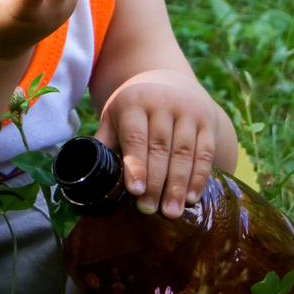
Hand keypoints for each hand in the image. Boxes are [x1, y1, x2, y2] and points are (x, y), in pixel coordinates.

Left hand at [97, 72, 219, 218]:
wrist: (171, 81)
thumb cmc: (136, 108)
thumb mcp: (116, 116)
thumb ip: (105, 141)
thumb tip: (87, 173)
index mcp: (134, 102)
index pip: (135, 136)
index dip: (135, 165)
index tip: (135, 191)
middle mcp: (163, 103)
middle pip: (160, 148)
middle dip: (155, 182)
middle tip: (148, 210)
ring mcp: (188, 111)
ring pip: (184, 152)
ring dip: (178, 185)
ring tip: (170, 212)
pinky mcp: (207, 121)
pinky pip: (205, 152)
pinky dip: (198, 177)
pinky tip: (191, 198)